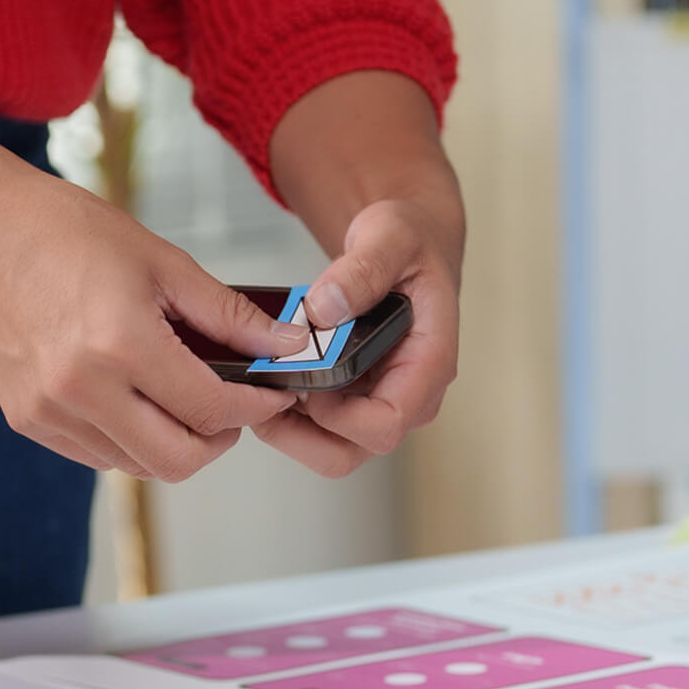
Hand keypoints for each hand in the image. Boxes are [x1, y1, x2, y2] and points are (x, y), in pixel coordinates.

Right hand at [0, 176, 300, 481]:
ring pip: (137, 465)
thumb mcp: (163, 262)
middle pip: (177, 460)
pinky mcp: (27, 419)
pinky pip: (98, 455)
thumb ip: (229, 315)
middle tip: (230, 407)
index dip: (255, 408)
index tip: (272, 395)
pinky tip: (133, 395)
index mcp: (121, 343)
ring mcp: (49, 411)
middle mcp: (81, 388)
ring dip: (172, 441)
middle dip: (218, 440)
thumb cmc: (68, 233)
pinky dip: (129, 439)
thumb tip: (288, 347)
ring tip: (179, 395)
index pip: (211, 408)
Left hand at [253, 187, 464, 476]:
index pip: (387, 423)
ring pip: (331, 449)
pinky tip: (270, 380)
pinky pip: (321, 428)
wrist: (411, 247)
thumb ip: (362, 270)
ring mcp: (381, 400)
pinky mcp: (357, 398)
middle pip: (352, 452)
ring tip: (260, 386)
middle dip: (300, 434)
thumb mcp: (391, 236)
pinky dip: (290, 415)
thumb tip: (324, 308)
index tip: (305, 384)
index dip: (339, 417)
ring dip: (289, 429)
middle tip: (264, 393)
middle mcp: (409, 394)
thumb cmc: (411, 244)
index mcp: (428, 363)